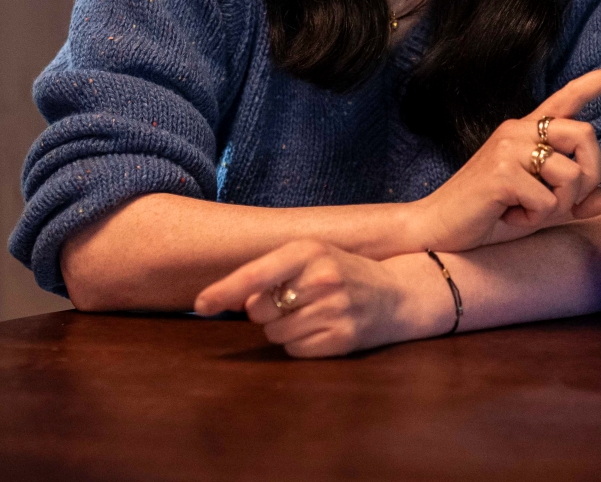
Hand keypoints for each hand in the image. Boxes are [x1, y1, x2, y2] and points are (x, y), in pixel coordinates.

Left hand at [194, 240, 443, 357]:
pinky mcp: (341, 339)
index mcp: (309, 251)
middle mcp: (322, 278)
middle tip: (293, 300)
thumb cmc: (344, 271)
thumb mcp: (311, 257)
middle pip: (259, 310)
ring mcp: (334, 310)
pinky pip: (295, 350)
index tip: (201, 303)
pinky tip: (322, 328)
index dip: (224, 290)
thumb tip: (233, 300)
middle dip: (266, 310)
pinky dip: (300, 343)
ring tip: (312, 313)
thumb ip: (272, 273)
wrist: (399, 294)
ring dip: (283, 327)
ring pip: (275, 333)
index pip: (256, 273)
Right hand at [409, 52, 600, 253]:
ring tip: (526, 211)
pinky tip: (509, 216)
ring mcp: (508, 148)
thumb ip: (573, 202)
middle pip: (586, 135)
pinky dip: (535, 218)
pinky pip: (549, 200)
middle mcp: (518, 130)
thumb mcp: (539, 209)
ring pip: (572, 173)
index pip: (570, 97)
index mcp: (526, 131)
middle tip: (564, 201)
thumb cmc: (488, 216)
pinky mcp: (502, 172)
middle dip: (590, 174)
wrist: (437, 230)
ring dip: (559, 204)